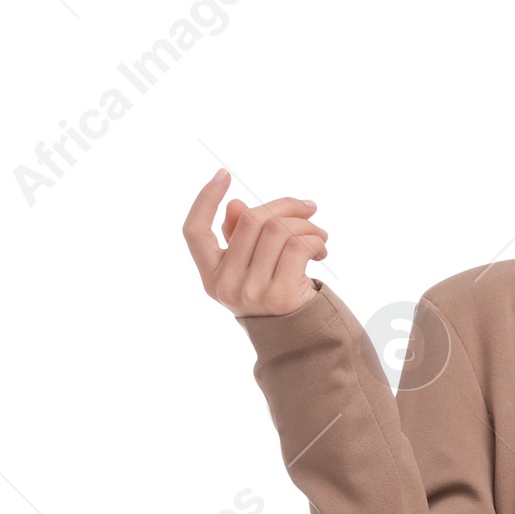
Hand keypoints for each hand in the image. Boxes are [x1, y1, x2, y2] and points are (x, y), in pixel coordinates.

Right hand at [182, 168, 328, 314]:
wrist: (301, 338)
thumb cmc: (273, 293)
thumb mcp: (251, 267)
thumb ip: (240, 237)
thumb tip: (236, 205)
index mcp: (211, 276)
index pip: (194, 231)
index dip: (205, 200)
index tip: (224, 175)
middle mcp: (226, 287)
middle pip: (251, 219)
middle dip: (285, 206)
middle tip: (308, 208)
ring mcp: (252, 294)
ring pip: (278, 230)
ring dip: (306, 224)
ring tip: (319, 233)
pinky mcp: (282, 297)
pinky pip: (298, 246)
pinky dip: (314, 240)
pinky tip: (320, 249)